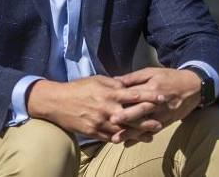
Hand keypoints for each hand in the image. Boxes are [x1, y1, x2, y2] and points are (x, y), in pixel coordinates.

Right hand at [26, 76, 165, 142]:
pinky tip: (130, 140)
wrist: (56, 102)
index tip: (162, 97)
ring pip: (125, 130)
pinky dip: (122, 139)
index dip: (150, 97)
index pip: (135, 95)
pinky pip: (112, 137)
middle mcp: (108, 108)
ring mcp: (101, 122)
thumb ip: (113, 84)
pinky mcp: (94, 132)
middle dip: (149, 119)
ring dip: (139, 134)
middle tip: (161, 122)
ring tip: (150, 136)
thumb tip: (127, 86)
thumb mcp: (96, 80)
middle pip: (134, 116)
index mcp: (109, 93)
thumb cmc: (77, 88)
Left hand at [111, 67, 201, 140]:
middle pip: (140, 111)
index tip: (111, 104)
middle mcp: (158, 103)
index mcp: (153, 88)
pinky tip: (129, 144)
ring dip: (130, 133)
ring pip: (144, 125)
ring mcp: (163, 114)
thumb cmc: (169, 77)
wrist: (194, 87)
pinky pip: (152, 131)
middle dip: (126, 118)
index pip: (136, 95)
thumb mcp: (152, 72)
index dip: (123, 100)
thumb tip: (115, 81)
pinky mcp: (166, 122)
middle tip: (111, 122)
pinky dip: (140, 138)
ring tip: (116, 139)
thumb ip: (133, 78)